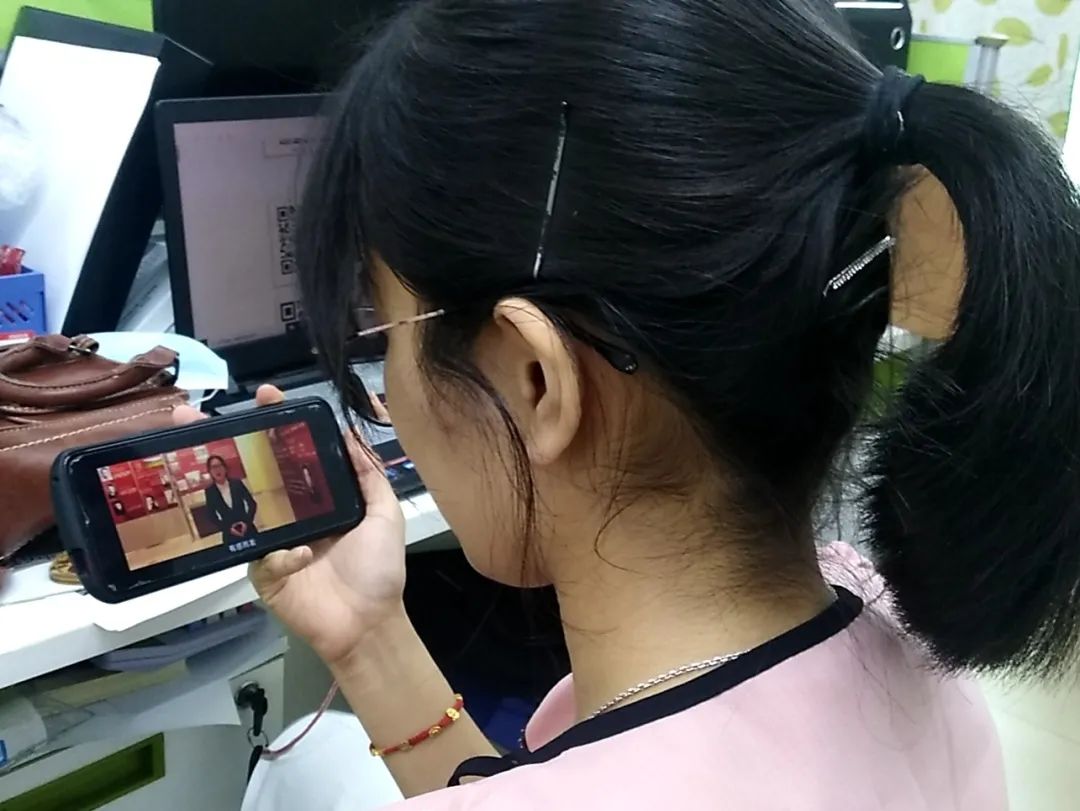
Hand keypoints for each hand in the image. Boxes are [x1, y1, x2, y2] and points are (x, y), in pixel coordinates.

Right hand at [172, 387, 405, 666]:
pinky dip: (284, 554)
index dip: (277, 423)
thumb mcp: (384, 514)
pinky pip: (261, 555)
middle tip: (194, 416)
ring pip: (238, 509)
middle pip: (252, 472)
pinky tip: (303, 557)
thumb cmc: (378, 569)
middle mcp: (290, 513)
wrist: (369, 624)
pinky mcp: (262, 573)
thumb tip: (348, 432)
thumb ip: (368, 475)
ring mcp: (272, 541)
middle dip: (223, 442)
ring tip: (200, 461)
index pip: (292, 452)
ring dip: (218, 485)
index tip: (266, 395)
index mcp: (318, 497)